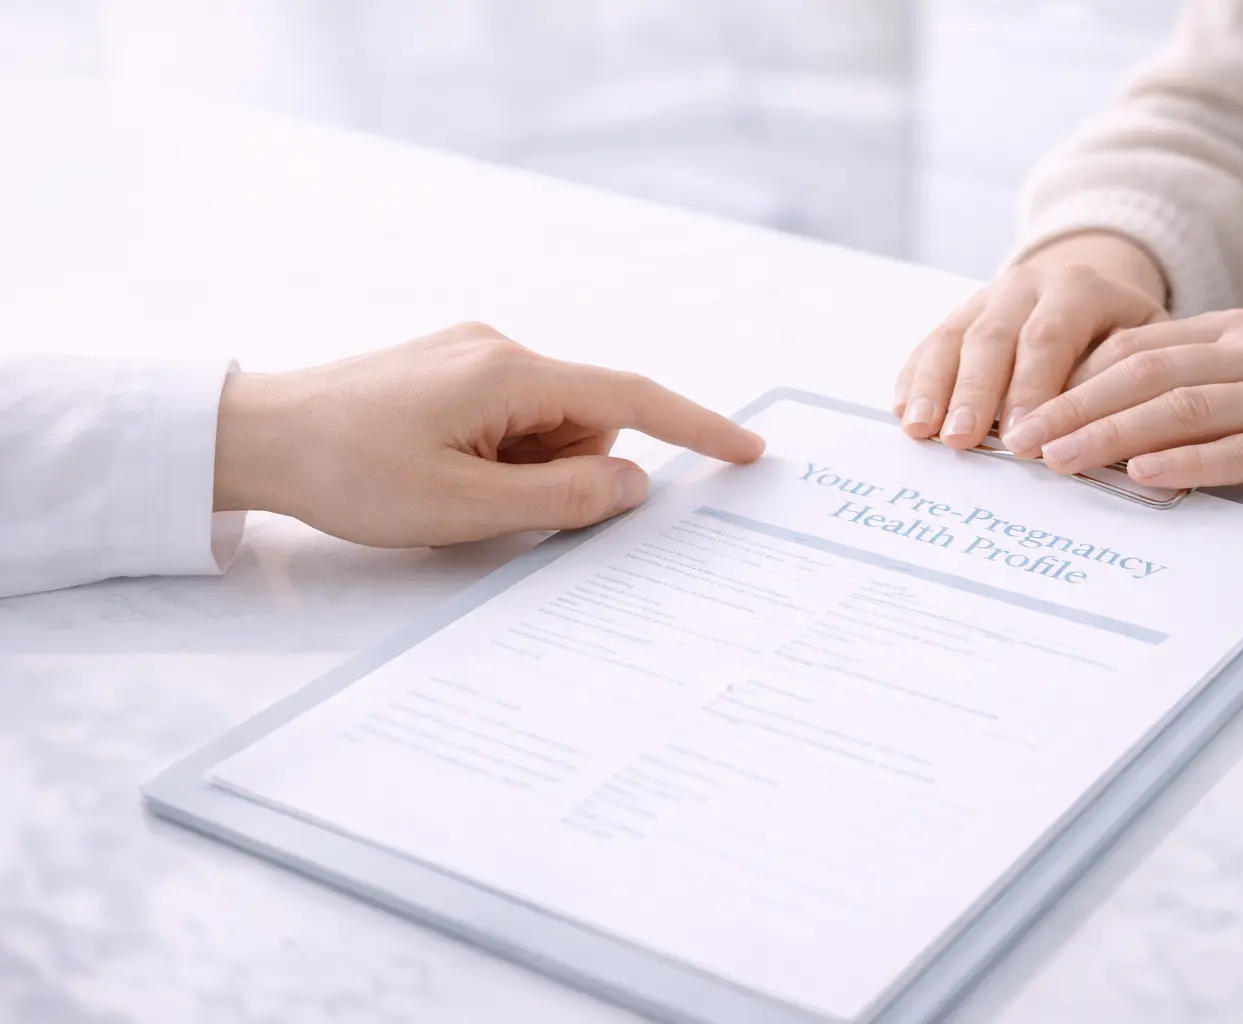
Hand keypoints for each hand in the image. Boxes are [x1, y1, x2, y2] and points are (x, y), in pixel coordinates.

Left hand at [213, 322, 764, 544]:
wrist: (254, 436)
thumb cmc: (349, 472)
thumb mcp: (463, 508)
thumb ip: (561, 500)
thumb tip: (632, 484)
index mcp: (508, 374)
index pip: (630, 396)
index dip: (697, 427)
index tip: (749, 452)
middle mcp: (498, 349)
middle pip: (585, 418)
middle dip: (565, 471)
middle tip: (493, 505)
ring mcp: (470, 356)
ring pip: (547, 425)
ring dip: (525, 469)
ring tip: (451, 489)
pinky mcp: (448, 370)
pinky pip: (510, 418)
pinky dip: (500, 456)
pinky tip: (439, 471)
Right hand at [893, 232, 1167, 449]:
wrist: (1091, 291)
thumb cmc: (1124, 339)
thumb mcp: (1144, 349)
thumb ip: (1124, 385)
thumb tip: (1101, 441)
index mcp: (1079, 288)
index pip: (1050, 337)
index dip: (1032, 389)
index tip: (1021, 441)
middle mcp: (1027, 285)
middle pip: (993, 337)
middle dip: (975, 392)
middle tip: (962, 439)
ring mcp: (986, 297)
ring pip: (953, 338)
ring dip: (934, 387)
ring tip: (921, 429)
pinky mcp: (958, 316)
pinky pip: (930, 344)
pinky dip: (914, 378)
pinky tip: (904, 411)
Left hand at [1007, 309, 1242, 501]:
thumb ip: (1202, 385)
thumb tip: (1120, 423)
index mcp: (1236, 333)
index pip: (1135, 346)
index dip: (1072, 377)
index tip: (1021, 409)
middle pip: (1144, 374)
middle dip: (1072, 406)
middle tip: (1017, 440)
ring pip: (1182, 407)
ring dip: (1112, 434)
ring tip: (1059, 460)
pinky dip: (1190, 463)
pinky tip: (1146, 478)